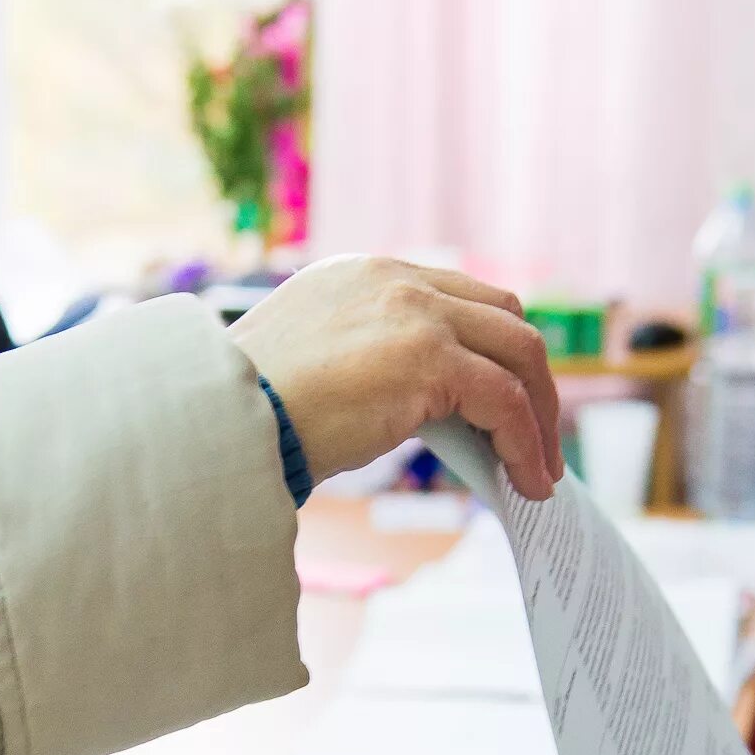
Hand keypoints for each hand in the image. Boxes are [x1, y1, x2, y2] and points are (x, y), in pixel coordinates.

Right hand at [229, 257, 562, 498]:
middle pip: (503, 314)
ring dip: (539, 414)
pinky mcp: (428, 357)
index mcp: (362, 274)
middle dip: (530, 376)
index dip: (491, 348)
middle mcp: (394, 279)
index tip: (505, 397)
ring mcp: (415, 311)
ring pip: (519, 352)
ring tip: (540, 470)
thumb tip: (421, 408)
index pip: (455, 295)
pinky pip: (505, 400)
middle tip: (535, 434)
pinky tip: (524, 481)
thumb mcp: (312, 364)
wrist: (215, 421)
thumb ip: (367, 362)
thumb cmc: (245, 411)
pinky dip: (525, 441)